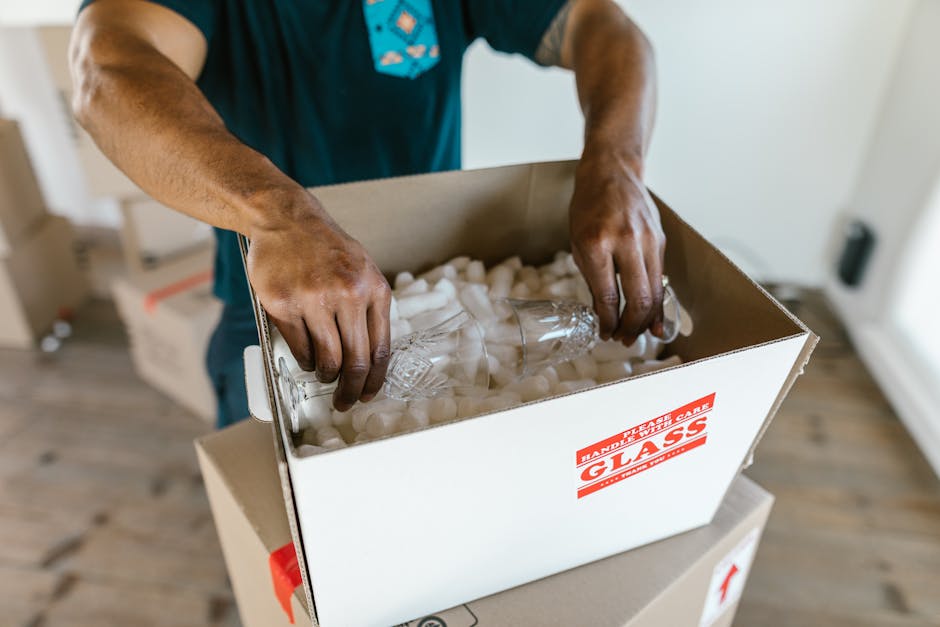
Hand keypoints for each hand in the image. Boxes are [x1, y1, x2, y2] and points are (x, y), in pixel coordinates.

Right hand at [246, 193, 391, 410]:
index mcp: (374, 289)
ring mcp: (314, 299)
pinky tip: (307, 357)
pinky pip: (299, 348)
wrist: (287, 220)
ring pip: (326, 359)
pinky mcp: (283, 304)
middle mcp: (348, 294)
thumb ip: (370, 309)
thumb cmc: (326, 249)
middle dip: (351, 390)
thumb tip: (372, 360)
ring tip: (323, 373)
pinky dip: (305, 360)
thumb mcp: (363, 270)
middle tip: (344, 401)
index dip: (375, 380)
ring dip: (326, 375)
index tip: (368, 395)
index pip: (380, 349)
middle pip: (356, 362)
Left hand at [569, 149, 665, 344]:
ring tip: (638, 334)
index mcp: (597, 244)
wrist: (612, 172)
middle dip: (632, 326)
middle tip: (623, 340)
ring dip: (647, 318)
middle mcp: (626, 242)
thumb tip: (604, 314)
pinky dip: (658, 301)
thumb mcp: (578, 243)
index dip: (607, 322)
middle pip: (639, 298)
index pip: (607, 295)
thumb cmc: (588, 208)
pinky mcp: (660, 240)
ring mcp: (647, 240)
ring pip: (655, 291)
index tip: (605, 333)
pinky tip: (654, 317)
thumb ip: (592, 278)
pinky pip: (660, 278)